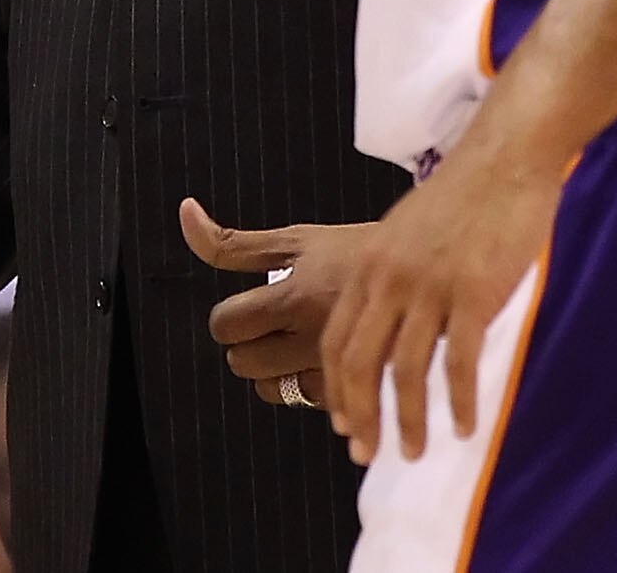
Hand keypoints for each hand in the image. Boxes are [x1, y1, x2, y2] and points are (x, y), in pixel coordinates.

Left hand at [180, 198, 377, 409]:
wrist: (430, 272)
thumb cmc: (360, 252)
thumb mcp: (299, 239)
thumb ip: (234, 242)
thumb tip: (186, 213)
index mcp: (296, 294)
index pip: (228, 323)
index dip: (228, 319)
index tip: (244, 313)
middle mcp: (313, 335)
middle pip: (243, 361)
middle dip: (246, 346)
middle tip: (268, 329)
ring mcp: (336, 368)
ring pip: (269, 390)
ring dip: (271, 373)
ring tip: (291, 348)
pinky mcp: (359, 391)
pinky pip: (304, 404)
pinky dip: (303, 388)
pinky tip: (317, 363)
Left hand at [320, 140, 563, 465]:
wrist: (503, 159)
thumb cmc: (461, 198)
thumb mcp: (405, 236)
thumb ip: (390, 281)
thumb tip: (388, 331)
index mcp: (370, 267)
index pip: (338, 342)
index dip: (337, 390)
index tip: (345, 426)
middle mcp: (390, 280)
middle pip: (360, 364)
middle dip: (361, 417)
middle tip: (368, 455)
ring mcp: (430, 287)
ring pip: (405, 371)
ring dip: (407, 420)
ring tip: (413, 452)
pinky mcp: (473, 293)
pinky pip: (459, 363)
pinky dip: (459, 403)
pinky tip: (464, 428)